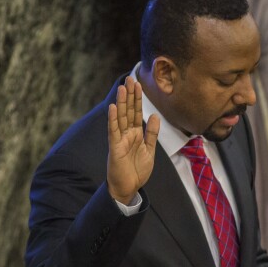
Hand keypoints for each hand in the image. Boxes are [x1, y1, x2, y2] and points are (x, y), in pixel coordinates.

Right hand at [107, 76, 159, 203]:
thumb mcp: (149, 150)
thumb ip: (151, 133)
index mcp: (135, 134)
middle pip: (128, 111)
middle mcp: (126, 134)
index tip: (138, 83)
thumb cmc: (137, 171)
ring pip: (121, 118)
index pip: (136, 112)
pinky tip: (112, 108)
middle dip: (129, 95)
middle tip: (130, 78)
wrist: (129, 188)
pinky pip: (113, 131)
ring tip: (122, 88)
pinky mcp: (114, 148)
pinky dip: (113, 119)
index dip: (137, 98)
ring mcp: (120, 140)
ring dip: (121, 102)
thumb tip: (154, 116)